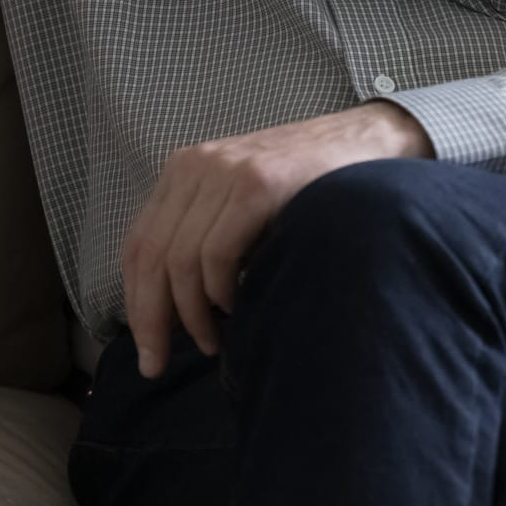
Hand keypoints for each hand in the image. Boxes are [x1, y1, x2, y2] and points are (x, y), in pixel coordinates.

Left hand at [121, 102, 434, 376]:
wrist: (370, 140)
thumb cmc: (310, 185)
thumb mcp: (243, 202)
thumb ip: (207, 235)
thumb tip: (174, 309)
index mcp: (185, 170)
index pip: (138, 246)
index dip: (135, 303)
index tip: (146, 350)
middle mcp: (197, 166)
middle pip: (151, 255)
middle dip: (151, 319)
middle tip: (158, 365)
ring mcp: (226, 172)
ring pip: (180, 260)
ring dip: (192, 314)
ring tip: (212, 341)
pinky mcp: (257, 185)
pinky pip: (217, 253)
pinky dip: (220, 291)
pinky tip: (236, 307)